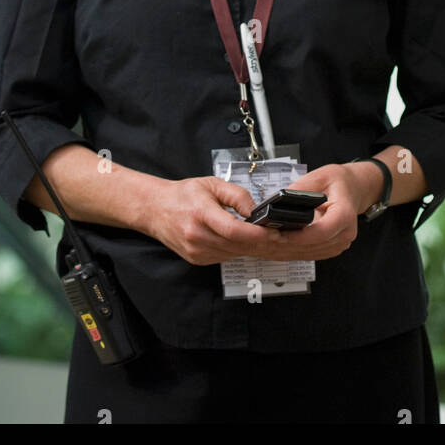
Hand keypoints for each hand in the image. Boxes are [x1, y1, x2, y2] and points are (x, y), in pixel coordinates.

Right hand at [147, 165, 366, 266]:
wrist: (154, 210)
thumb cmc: (183, 194)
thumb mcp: (210, 184)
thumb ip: (236, 195)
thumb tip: (256, 209)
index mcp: (201, 216)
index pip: (236, 230)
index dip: (259, 234)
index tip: (278, 231)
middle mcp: (199, 238)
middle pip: (240, 246)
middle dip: (267, 243)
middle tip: (290, 239)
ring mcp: (199, 253)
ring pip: (236, 254)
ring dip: (258, 249)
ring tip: (280, 241)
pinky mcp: (199, 260)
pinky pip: (228, 257)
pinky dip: (244, 251)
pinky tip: (258, 245)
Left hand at [237, 162, 369, 262]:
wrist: (353, 189)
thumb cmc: (339, 182)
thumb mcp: (320, 176)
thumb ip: (300, 188)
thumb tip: (278, 200)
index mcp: (345, 214)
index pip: (322, 231)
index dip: (300, 236)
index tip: (280, 234)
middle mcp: (345, 233)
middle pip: (312, 246)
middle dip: (286, 244)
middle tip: (262, 239)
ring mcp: (339, 244)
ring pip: (308, 254)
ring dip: (286, 251)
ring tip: (263, 244)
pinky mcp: (330, 248)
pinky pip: (309, 255)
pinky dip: (291, 252)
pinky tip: (274, 248)